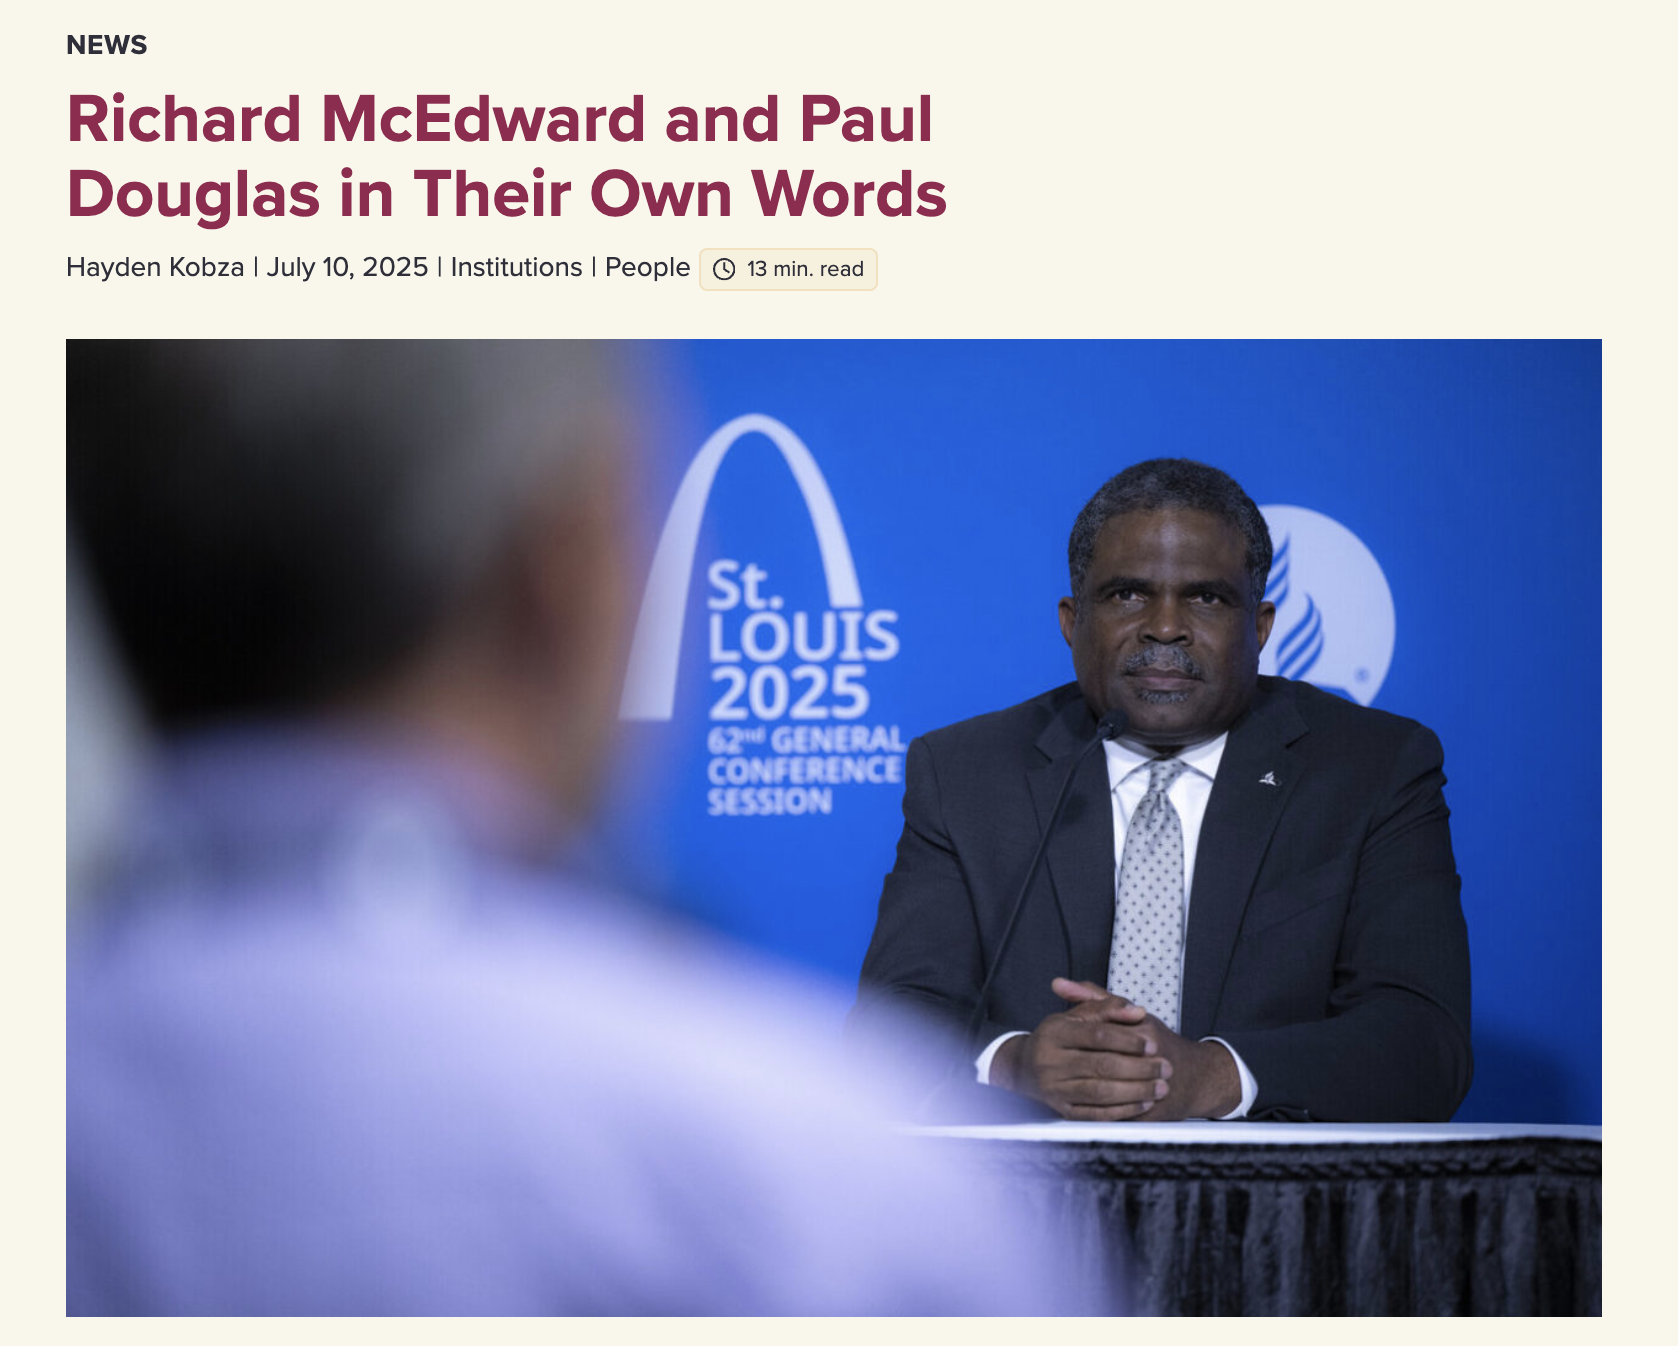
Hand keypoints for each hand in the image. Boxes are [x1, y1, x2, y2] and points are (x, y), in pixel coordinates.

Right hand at [990, 982, 1170, 1120]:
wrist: (1025, 1068)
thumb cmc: (1058, 1039)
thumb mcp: (1076, 1015)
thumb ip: (1107, 1007)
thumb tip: (1136, 1011)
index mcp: (1054, 1032)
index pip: (1097, 1034)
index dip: (1128, 1039)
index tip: (1153, 1044)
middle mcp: (1050, 1061)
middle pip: (1102, 1065)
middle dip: (1139, 1068)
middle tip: (1165, 1068)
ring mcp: (1054, 1088)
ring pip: (1101, 1091)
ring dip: (1136, 1091)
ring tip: (1160, 1087)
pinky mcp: (1061, 1110)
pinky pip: (1095, 1113)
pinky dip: (1122, 1110)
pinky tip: (1142, 1103)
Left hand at [1048, 979, 1240, 1120]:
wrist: (1196, 1076)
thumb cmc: (1157, 1041)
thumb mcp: (1128, 1013)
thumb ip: (1094, 998)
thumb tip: (1058, 983)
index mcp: (1145, 1031)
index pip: (1101, 1035)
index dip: (1078, 1043)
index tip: (1065, 1045)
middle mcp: (1152, 1058)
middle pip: (1103, 1065)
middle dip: (1079, 1067)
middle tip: (1064, 1066)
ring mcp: (1154, 1086)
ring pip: (1109, 1092)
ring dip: (1086, 1088)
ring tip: (1074, 1083)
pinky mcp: (1152, 1112)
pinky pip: (1119, 1114)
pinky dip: (1099, 1110)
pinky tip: (1088, 1103)